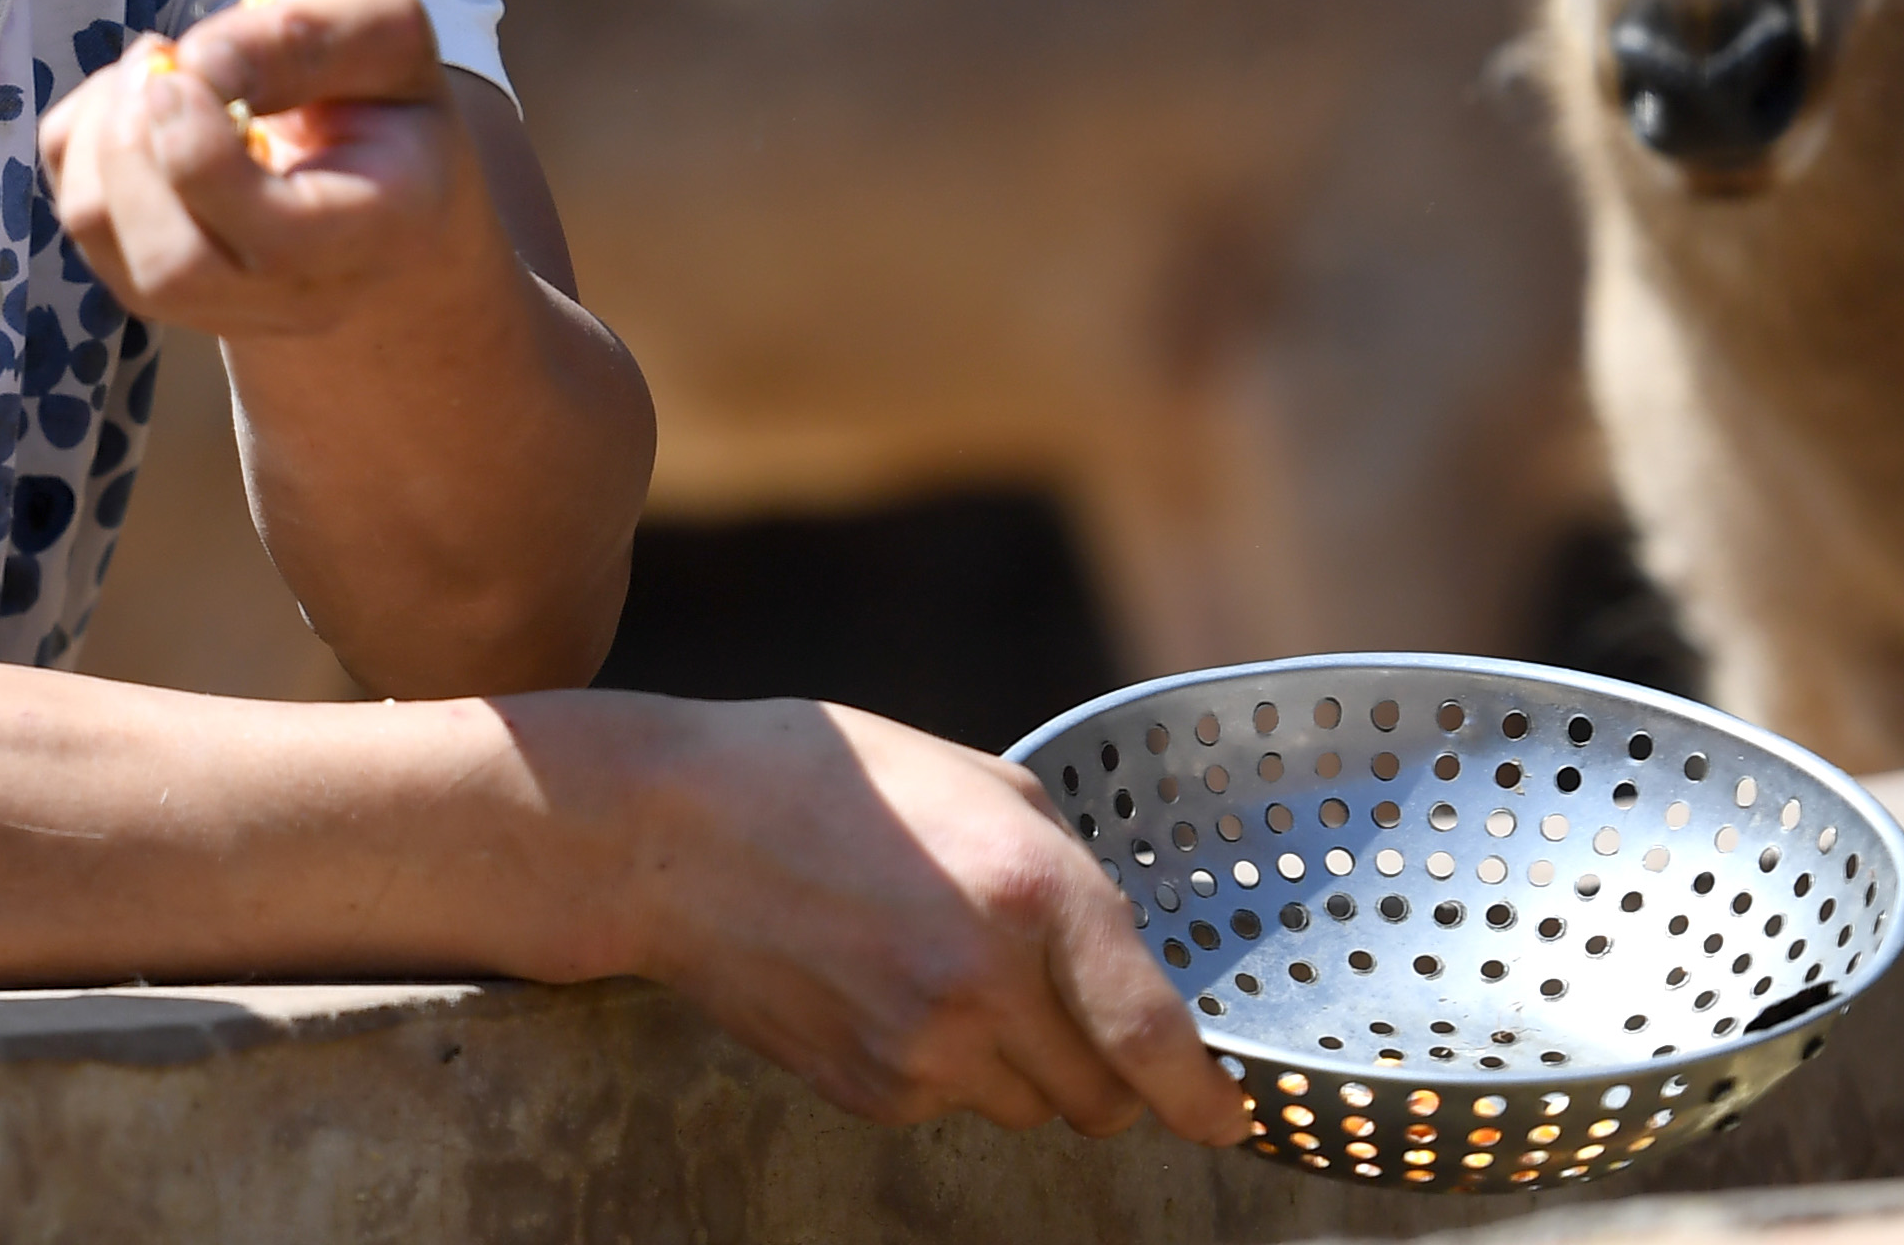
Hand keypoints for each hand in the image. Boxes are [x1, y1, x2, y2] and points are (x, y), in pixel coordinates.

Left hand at [38, 0, 503, 344]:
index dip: (201, 150)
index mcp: (375, 236)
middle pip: (171, 268)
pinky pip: (77, 210)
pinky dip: (86, 135)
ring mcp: (216, 305)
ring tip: (158, 69)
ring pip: (102, 236)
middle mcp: (297, 300)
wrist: (371, 171)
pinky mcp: (148, 279)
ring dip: (104, 129)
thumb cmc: (375, 90)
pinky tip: (143, 103)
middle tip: (162, 57)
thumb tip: (196, 66)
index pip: (272, 242)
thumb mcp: (376, 29)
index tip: (189, 63)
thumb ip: (305, 36)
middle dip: (134, 144)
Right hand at [571, 698, 1244, 1141]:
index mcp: (1034, 891)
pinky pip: (949, 1107)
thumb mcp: (983, 782)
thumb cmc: (830, 784)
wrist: (675, 836)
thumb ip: (1068, 871)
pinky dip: (946, 1068)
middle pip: (1101, 1100)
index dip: (1202, 1096)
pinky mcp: (868, 1091)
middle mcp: (988, 985)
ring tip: (950, 974)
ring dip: (1023, 1066)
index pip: (1152, 1036)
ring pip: (1029, 1111)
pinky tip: (890, 988)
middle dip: (1110, 1073)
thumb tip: (1124, 953)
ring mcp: (922, 1050)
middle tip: (1069, 1013)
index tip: (1229, 1122)